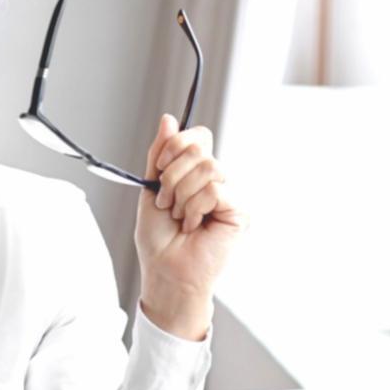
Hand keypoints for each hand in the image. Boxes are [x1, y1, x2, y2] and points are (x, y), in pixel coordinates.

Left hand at [134, 114, 246, 339]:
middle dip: (172, 175)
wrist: (165, 271)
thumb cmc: (159, 239)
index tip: (159, 169)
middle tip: (166, 202)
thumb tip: (168, 119)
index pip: (197, 137)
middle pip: (199, 148)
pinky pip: (215, 190)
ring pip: (208, 168)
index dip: (176, 145)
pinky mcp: (238, 212)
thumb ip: (160, 154)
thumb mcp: (150, 189)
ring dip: (182, 195)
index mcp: (195, 173)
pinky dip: (195, 208)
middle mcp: (215, 181)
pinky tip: (194, 226)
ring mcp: (228, 196)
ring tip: (180, 217)